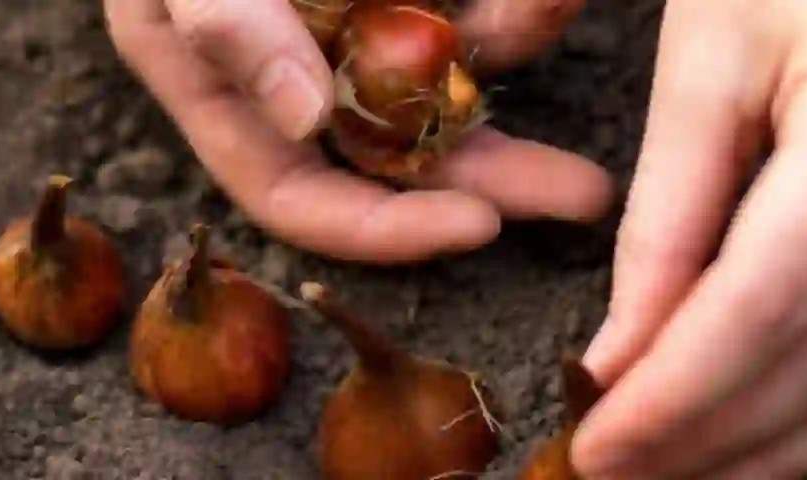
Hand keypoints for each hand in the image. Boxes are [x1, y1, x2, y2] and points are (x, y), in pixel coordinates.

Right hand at [103, 0, 613, 263]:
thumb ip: (228, 24)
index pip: (300, 197)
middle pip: (397, 155)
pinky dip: (510, 9)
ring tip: (557, 5)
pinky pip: (462, 11)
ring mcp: (351, 18)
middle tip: (579, 193)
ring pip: (444, 72)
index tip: (481, 224)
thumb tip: (304, 117)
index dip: (387, 228)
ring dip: (510, 47)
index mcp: (227, 90)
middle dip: (493, 173)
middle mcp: (294, 69)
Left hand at [573, 0, 806, 476]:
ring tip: (686, 475)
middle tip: (622, 475)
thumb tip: (624, 367)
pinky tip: (769, 431)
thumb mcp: (699, 60)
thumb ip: (666, 221)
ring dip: (784, 443)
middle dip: (722, 437)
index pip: (772, 300)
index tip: (597, 445)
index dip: (680, 394)